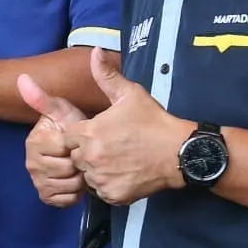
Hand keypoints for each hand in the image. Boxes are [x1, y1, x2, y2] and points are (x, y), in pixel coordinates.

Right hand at [18, 74, 88, 208]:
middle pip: (67, 169)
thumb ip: (43, 98)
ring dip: (80, 178)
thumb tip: (21, 77)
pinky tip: (76, 181)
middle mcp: (31, 164)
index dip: (77, 145)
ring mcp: (38, 182)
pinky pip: (67, 200)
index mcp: (34, 143)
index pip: (63, 148)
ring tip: (80, 167)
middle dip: (80, 163)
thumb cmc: (70, 127)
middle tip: (81, 155)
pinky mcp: (46, 197)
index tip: (78, 139)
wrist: (77, 148)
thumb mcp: (62, 110)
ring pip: (69, 185)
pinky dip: (76, 193)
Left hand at [69, 49, 188, 205]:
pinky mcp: (112, 195)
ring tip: (119, 159)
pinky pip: (100, 191)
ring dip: (96, 169)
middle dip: (88, 152)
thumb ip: (106, 75)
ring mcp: (101, 179)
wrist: (179, 152)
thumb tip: (94, 52)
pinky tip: (124, 173)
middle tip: (112, 146)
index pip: (68, 137)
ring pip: (87, 175)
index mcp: (89, 132)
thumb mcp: (130, 94)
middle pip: (75, 157)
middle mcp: (90, 157)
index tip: (100, 132)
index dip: (83, 134)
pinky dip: (108, 184)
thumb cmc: (154, 121)